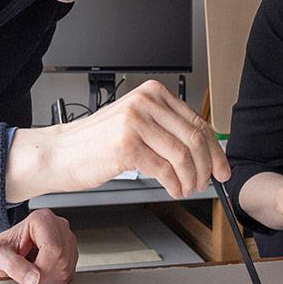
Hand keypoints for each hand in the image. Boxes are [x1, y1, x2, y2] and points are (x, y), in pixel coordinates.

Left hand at [0, 209, 76, 283]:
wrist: (4, 252)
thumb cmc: (1, 249)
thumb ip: (12, 265)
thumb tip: (33, 279)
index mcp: (42, 219)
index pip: (53, 249)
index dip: (42, 269)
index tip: (28, 278)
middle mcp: (58, 225)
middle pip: (62, 258)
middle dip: (44, 274)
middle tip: (27, 274)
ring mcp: (67, 238)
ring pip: (67, 267)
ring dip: (49, 277)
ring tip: (32, 270)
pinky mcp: (70, 252)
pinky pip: (69, 272)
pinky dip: (54, 279)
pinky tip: (41, 272)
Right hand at [5, 80, 229, 200]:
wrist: (60, 153)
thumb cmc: (96, 143)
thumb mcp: (135, 124)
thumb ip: (166, 130)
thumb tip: (203, 151)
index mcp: (152, 94)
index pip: (197, 121)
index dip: (215, 149)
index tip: (222, 167)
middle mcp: (145, 103)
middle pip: (194, 137)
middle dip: (207, 166)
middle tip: (208, 183)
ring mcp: (135, 123)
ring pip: (183, 155)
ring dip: (191, 178)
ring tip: (188, 189)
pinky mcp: (126, 145)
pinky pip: (164, 169)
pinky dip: (175, 184)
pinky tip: (173, 190)